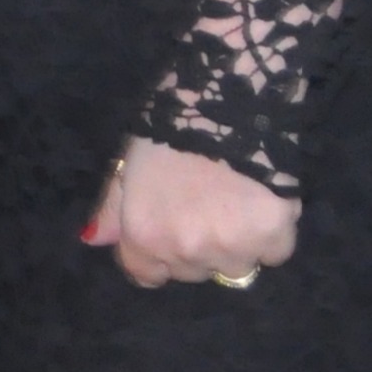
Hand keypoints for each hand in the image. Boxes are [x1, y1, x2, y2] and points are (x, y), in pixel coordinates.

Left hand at [87, 138, 299, 291]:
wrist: (231, 96)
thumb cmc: (172, 120)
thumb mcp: (130, 156)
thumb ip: (113, 205)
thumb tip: (96, 239)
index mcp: (144, 232)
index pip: (146, 275)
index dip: (159, 252)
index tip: (174, 226)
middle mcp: (185, 250)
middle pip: (193, 271)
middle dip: (198, 245)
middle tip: (208, 202)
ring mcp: (231, 248)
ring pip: (236, 267)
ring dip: (238, 244)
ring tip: (238, 199)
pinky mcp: (273, 238)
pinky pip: (275, 253)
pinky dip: (273, 233)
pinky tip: (266, 199)